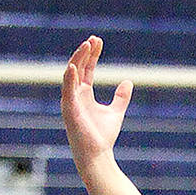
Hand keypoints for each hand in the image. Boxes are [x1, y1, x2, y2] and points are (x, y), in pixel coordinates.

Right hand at [61, 35, 131, 169]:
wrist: (98, 155)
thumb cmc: (103, 136)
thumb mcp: (116, 112)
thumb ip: (121, 97)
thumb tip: (128, 81)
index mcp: (84, 93)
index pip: (86, 68)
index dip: (92, 54)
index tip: (98, 41)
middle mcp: (75, 94)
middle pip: (78, 67)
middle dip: (85, 52)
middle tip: (93, 39)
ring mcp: (70, 101)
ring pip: (71, 74)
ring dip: (77, 59)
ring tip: (86, 46)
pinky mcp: (69, 110)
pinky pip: (67, 90)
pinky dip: (69, 78)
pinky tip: (73, 66)